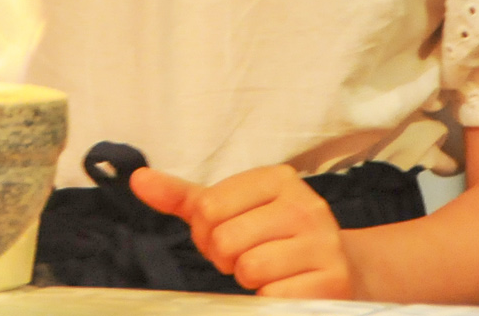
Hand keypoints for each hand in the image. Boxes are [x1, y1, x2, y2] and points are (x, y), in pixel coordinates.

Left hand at [132, 163, 357, 299]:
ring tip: (265, 273)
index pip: (207, 207)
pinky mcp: (334, 281)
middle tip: (243, 259)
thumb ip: (182, 197)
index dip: (204, 232)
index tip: (223, 236)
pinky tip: (284, 288)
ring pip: (250, 268)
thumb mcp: (228, 209)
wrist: (341, 269)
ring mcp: (324, 243)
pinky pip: (275, 296)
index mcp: (277, 179)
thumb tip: (137, 179)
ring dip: (248, 280)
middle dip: (225, 258)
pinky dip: (269, 299)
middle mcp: (305, 204)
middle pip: (225, 239)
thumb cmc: (271, 236)